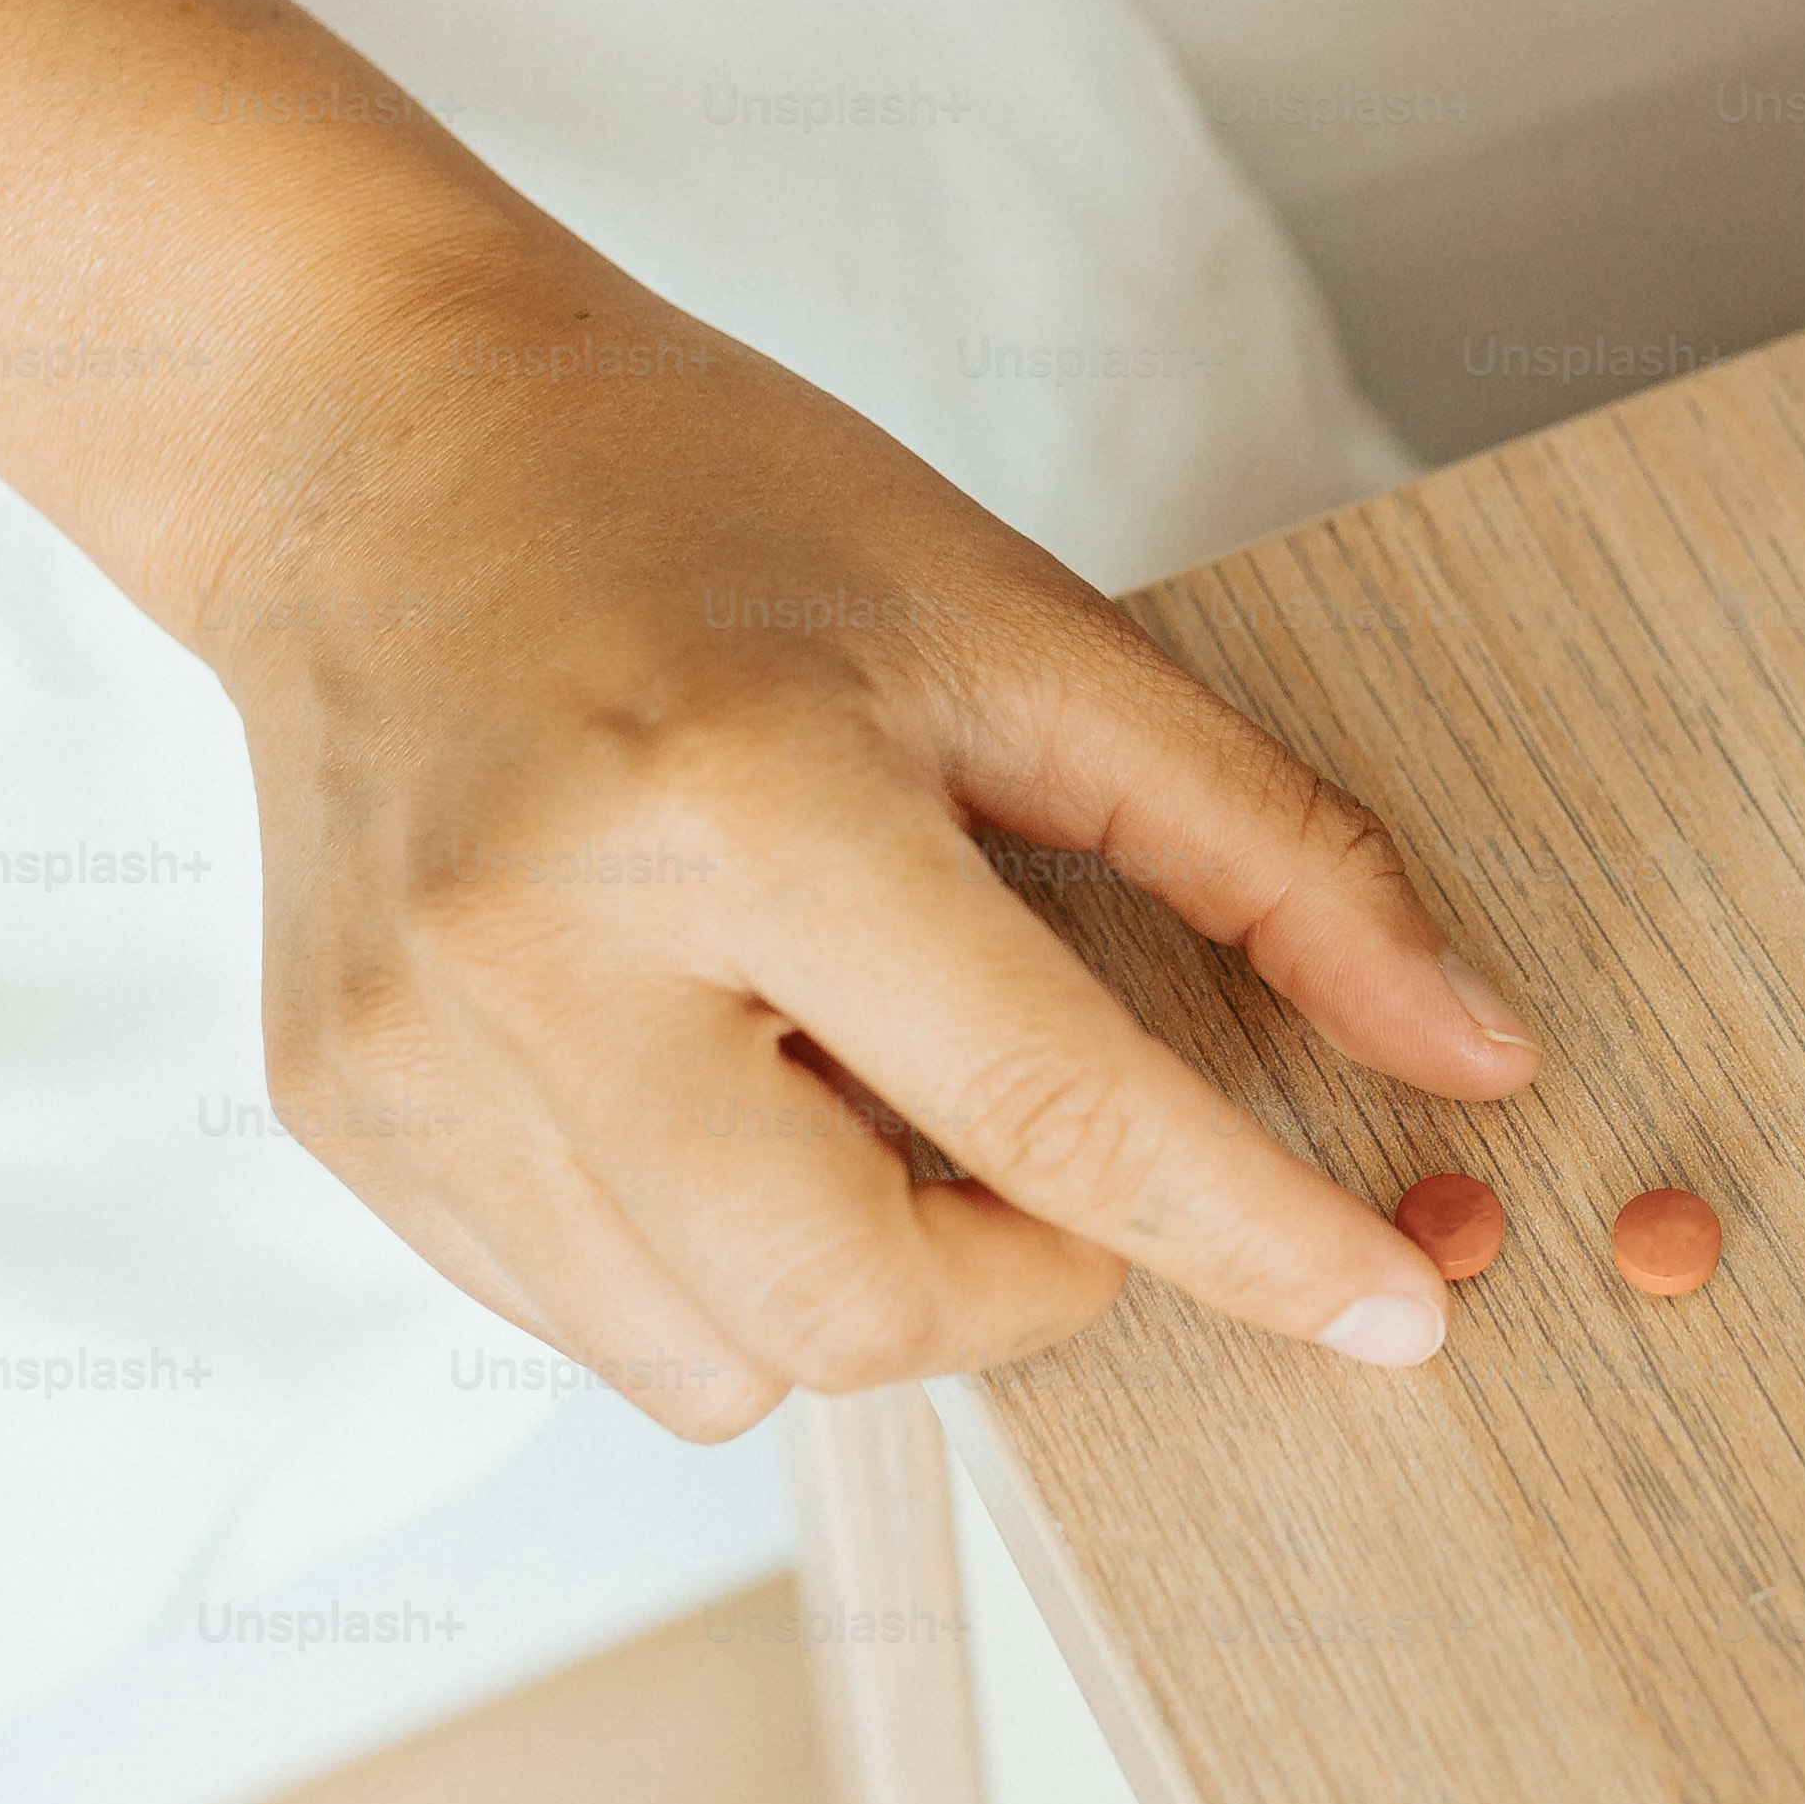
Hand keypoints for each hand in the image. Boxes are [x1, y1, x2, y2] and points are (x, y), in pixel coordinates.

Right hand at [190, 230, 1539, 1436]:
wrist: (377, 440)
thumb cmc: (708, 499)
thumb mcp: (1018, 624)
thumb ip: (1263, 852)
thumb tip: (1468, 1051)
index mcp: (741, 796)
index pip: (1051, 1112)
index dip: (1255, 1238)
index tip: (1396, 1310)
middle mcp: (546, 952)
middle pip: (861, 1308)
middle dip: (1028, 1286)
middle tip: (1059, 1151)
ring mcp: (414, 1053)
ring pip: (718, 1363)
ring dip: (853, 1276)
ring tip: (837, 1054)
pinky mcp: (337, 1109)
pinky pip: (585, 1316)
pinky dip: (706, 1250)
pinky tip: (704, 1056)